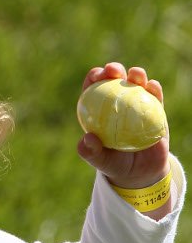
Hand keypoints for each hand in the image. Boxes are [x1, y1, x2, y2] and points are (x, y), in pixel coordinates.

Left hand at [77, 62, 169, 189]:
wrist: (140, 173)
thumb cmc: (115, 165)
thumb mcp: (100, 161)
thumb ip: (91, 152)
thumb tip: (87, 139)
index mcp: (98, 111)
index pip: (93, 90)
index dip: (93, 78)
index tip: (96, 75)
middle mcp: (117, 104)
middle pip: (114, 81)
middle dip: (113, 70)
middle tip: (114, 70)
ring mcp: (136, 105)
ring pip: (136, 84)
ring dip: (136, 75)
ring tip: (136, 74)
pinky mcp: (155, 110)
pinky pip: (155, 97)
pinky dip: (154, 89)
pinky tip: (152, 86)